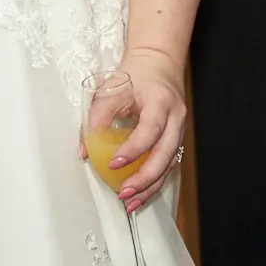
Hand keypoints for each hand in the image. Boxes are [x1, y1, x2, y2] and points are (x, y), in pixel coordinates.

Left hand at [109, 48, 189, 211]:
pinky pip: (169, 165)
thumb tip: (85, 149)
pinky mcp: (177, 140)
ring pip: (170, 165)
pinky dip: (155, 182)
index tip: (114, 163)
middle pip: (166, 154)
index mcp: (160, 102)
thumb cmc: (135, 75)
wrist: (158, 64)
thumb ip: (97, 117)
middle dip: (145, 178)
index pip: (150, 130)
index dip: (133, 149)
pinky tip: (141, 193)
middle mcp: (175, 118)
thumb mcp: (111, 88)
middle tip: (124, 192)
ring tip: (131, 201)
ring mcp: (180, 131)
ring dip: (151, 186)